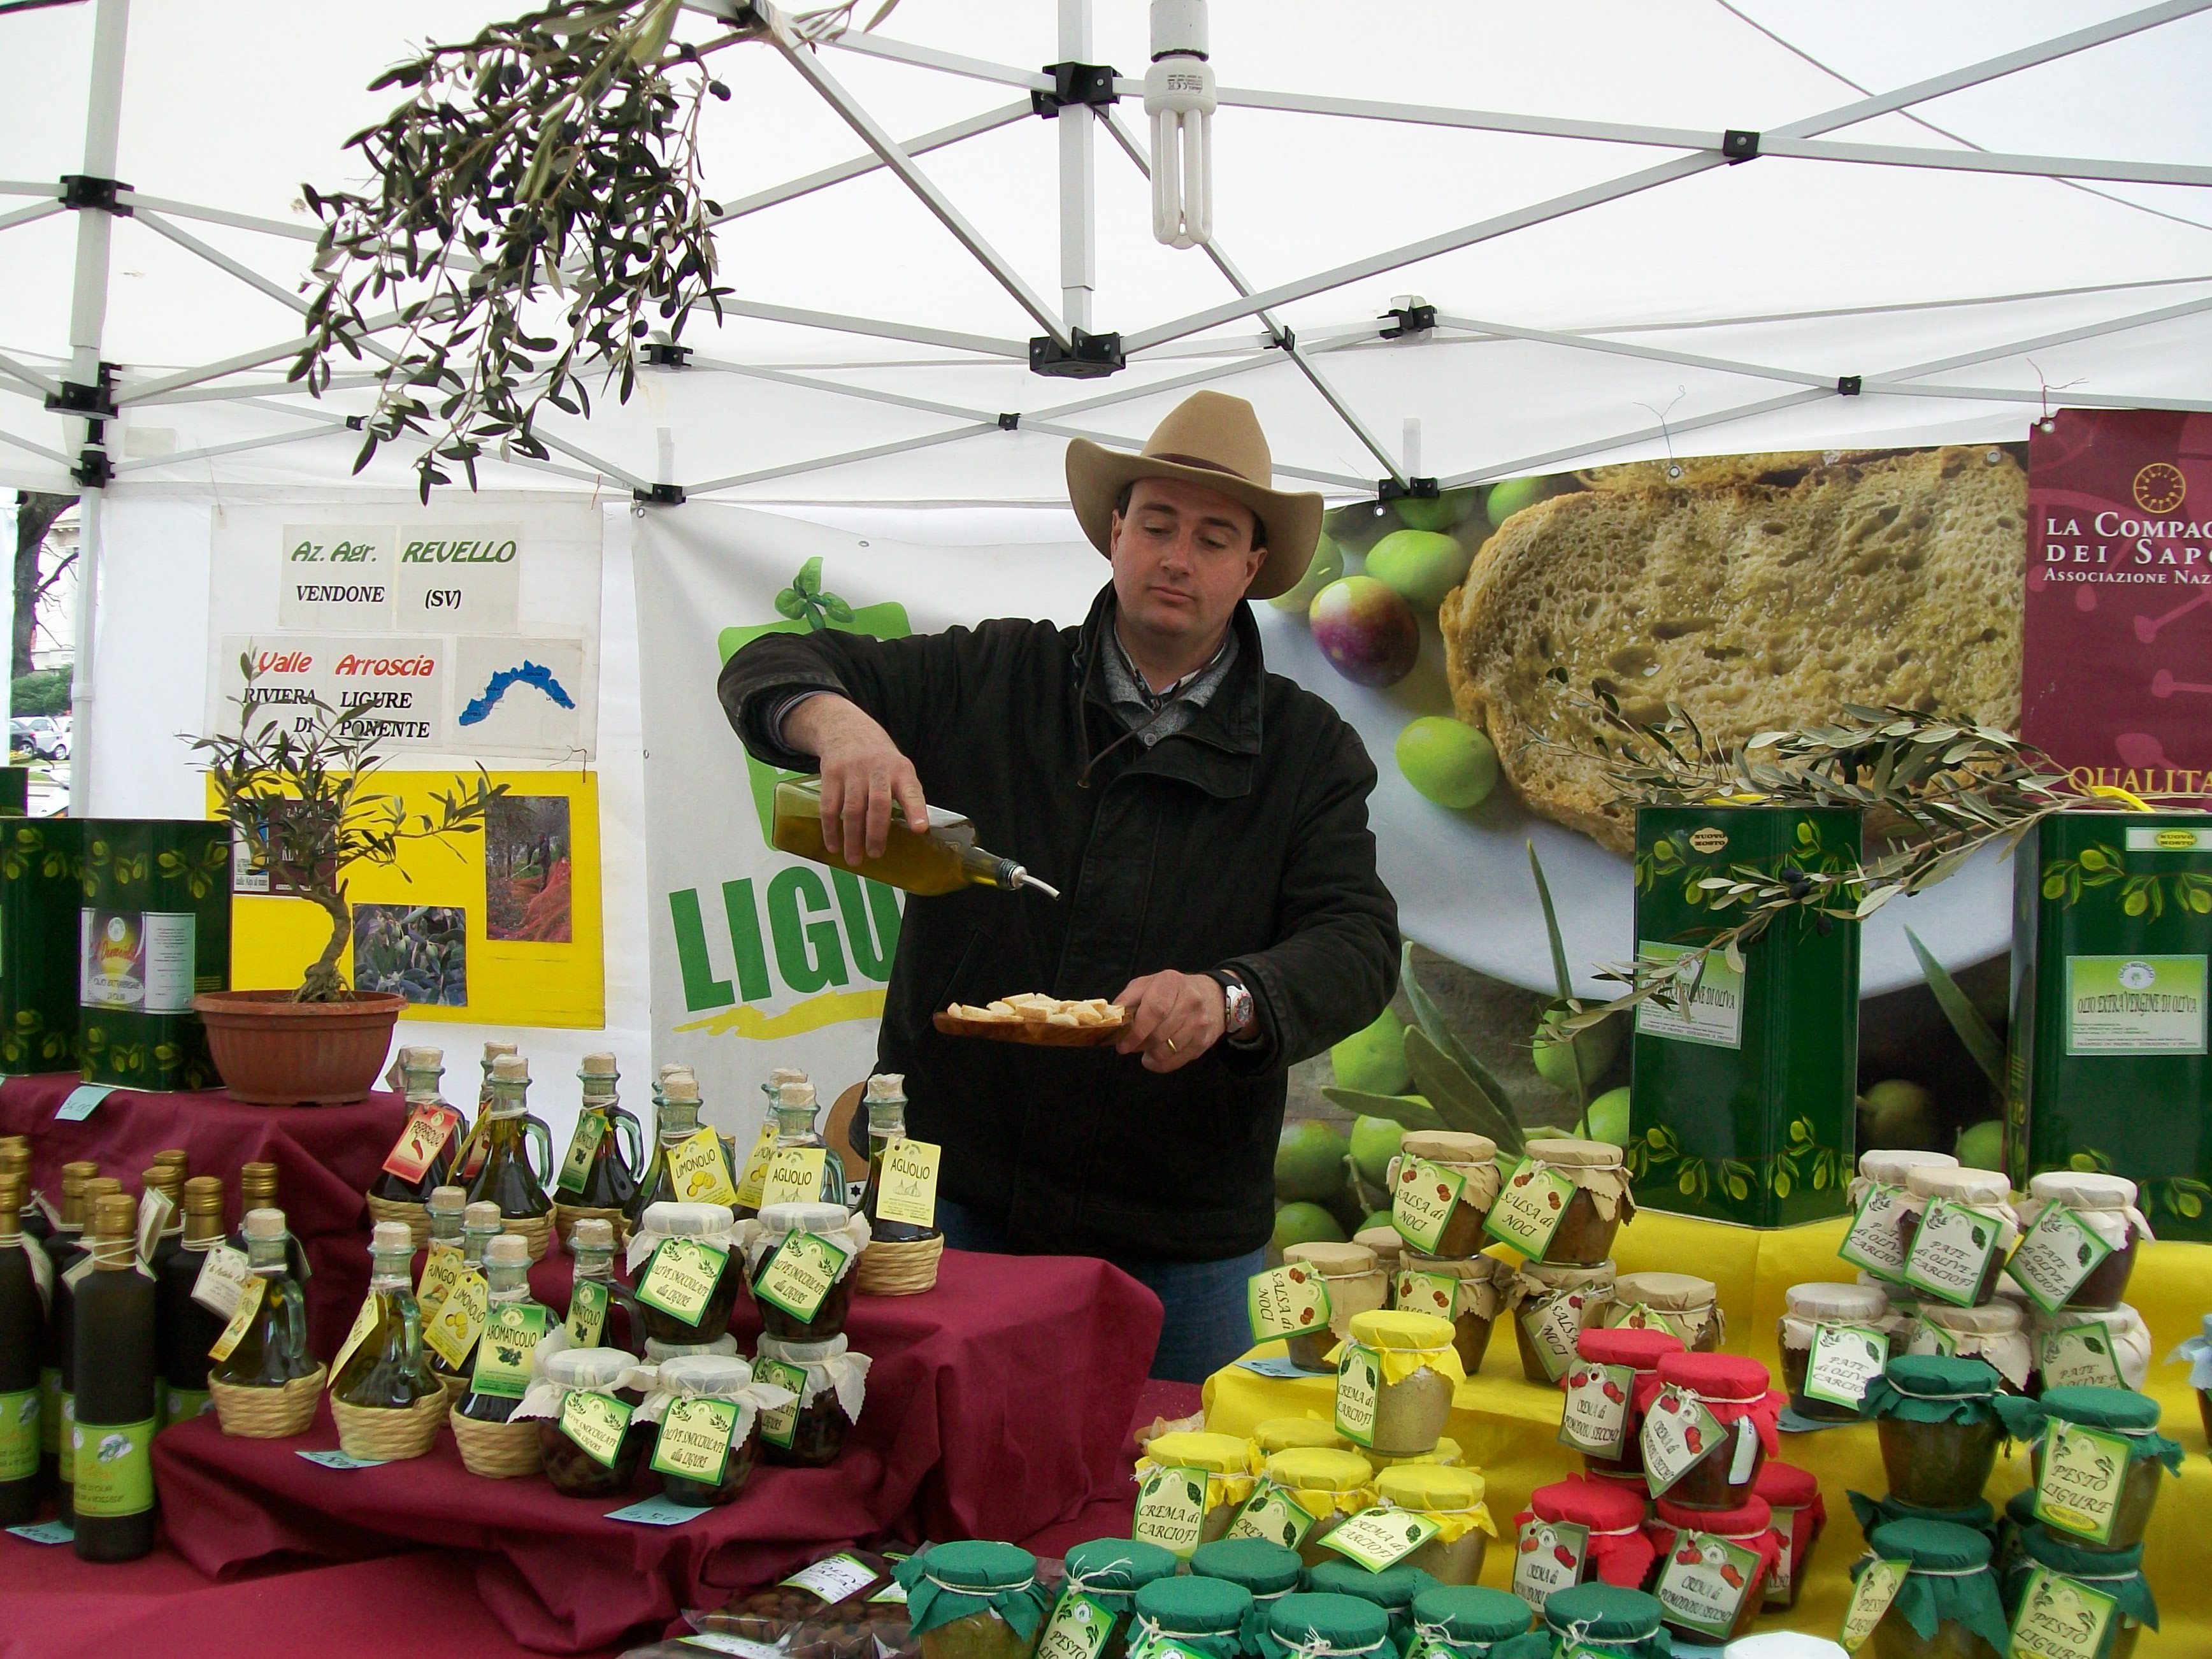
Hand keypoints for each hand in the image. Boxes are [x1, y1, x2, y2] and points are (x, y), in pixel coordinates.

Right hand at [784, 694, 926, 862]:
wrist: (847, 730)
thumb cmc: (880, 760)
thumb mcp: (899, 768)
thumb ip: (906, 795)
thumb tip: (915, 832)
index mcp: (900, 770)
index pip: (911, 791)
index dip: (916, 810)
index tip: (920, 829)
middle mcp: (877, 769)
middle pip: (878, 803)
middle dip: (876, 833)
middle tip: (875, 854)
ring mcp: (852, 771)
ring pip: (852, 809)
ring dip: (852, 837)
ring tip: (854, 859)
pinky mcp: (831, 774)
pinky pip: (829, 806)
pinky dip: (830, 829)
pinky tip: (833, 845)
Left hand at [1112, 970, 1226, 1072]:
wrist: (1213, 996)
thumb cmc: (1173, 991)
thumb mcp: (1148, 985)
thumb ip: (1128, 999)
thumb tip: (1112, 1019)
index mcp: (1171, 983)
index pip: (1154, 1010)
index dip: (1136, 1031)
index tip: (1122, 1044)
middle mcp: (1190, 1001)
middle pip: (1159, 1034)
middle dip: (1140, 1044)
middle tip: (1131, 1045)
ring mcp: (1199, 1023)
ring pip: (1166, 1051)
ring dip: (1150, 1054)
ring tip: (1145, 1047)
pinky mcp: (1204, 1041)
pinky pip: (1176, 1061)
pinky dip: (1161, 1064)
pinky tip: (1155, 1057)